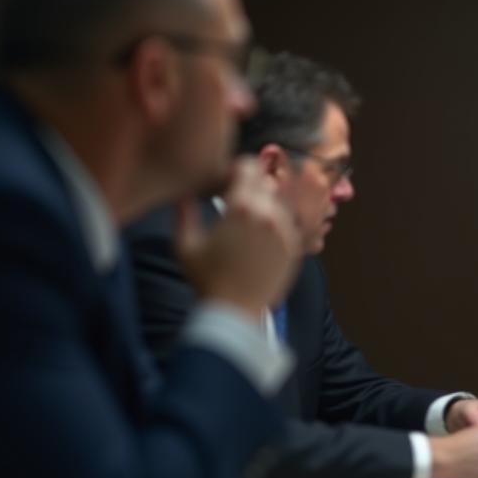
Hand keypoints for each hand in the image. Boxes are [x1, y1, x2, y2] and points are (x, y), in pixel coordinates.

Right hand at [176, 157, 300, 315]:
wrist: (235, 311)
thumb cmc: (206, 279)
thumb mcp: (184, 244)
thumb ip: (182, 212)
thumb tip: (183, 192)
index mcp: (241, 207)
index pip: (249, 167)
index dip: (240, 169)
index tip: (231, 178)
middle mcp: (268, 215)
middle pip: (267, 182)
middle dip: (253, 187)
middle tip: (238, 200)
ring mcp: (285, 231)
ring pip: (280, 203)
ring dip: (266, 205)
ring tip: (248, 223)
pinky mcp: (295, 247)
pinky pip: (289, 224)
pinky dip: (277, 224)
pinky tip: (260, 240)